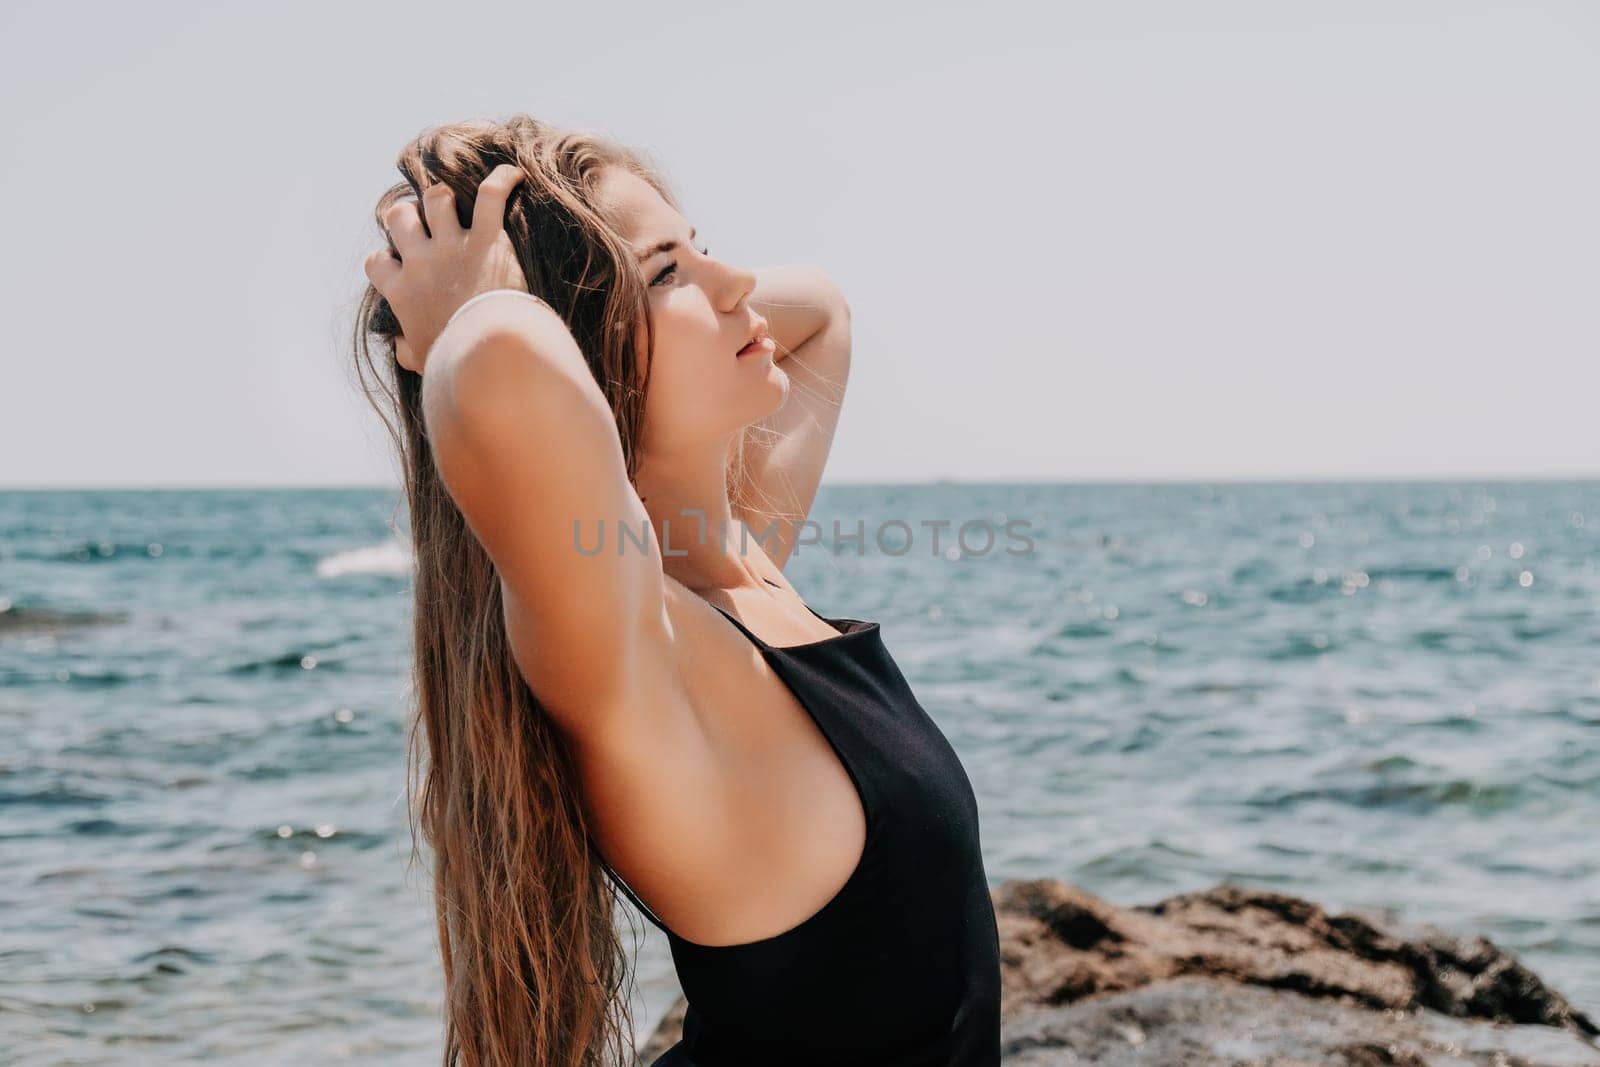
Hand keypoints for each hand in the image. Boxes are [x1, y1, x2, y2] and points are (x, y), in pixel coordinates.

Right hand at [363, 163, 528, 373]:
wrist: (489, 353)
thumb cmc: (458, 362)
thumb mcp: (422, 360)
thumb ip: (406, 349)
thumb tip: (399, 344)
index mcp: (401, 292)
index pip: (376, 262)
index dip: (386, 259)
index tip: (398, 265)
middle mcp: (420, 262)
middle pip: (400, 218)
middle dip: (409, 215)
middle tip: (423, 222)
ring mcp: (452, 247)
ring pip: (436, 199)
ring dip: (444, 197)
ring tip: (456, 202)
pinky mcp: (487, 240)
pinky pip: (490, 196)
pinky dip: (501, 181)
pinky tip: (512, 174)